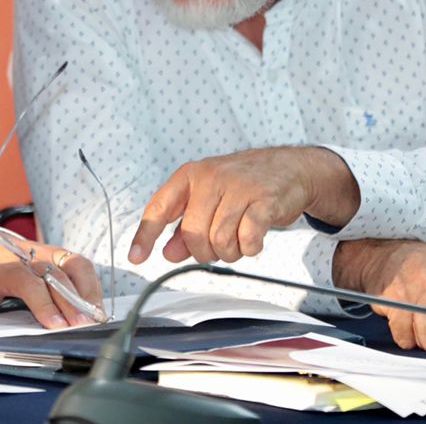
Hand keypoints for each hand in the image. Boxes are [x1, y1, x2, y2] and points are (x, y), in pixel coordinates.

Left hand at [0, 229, 103, 328]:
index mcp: (5, 266)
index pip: (29, 283)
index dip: (45, 304)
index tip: (57, 325)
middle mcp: (29, 256)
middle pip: (58, 276)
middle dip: (73, 302)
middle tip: (84, 326)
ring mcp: (45, 253)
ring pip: (74, 264)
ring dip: (88, 289)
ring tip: (97, 315)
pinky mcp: (56, 254)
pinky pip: (78, 263)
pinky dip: (90, 282)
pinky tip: (95, 303)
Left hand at [127, 146, 358, 264]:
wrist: (289, 167)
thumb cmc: (245, 185)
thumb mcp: (210, 198)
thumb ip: (186, 226)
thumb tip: (168, 253)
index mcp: (191, 176)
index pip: (160, 207)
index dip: (145, 235)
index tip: (136, 257)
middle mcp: (211, 178)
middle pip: (193, 233)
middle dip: (204, 251)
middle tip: (219, 246)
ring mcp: (238, 187)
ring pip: (219, 240)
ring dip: (229, 252)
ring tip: (238, 240)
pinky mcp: (264, 200)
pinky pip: (247, 239)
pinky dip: (250, 249)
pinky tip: (254, 239)